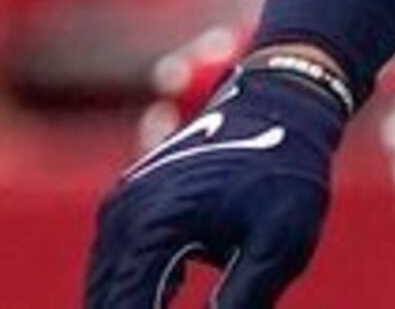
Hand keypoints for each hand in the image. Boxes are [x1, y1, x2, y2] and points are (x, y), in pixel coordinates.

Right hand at [84, 48, 353, 308]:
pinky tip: (167, 298)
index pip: (126, 308)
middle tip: (206, 305)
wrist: (281, 105)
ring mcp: (120, 208)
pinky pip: (116, 264)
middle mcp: (123, 218)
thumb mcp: (280, 241)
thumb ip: (244, 298)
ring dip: (131, 303)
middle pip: (108, 300)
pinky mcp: (128, 205)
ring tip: (172, 300)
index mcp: (153, 227)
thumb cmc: (287, 172)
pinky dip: (133, 292)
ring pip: (107, 286)